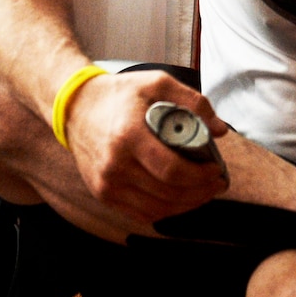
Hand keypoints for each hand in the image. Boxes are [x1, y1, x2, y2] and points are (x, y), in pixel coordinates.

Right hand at [66, 69, 229, 226]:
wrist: (76, 106)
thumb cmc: (119, 94)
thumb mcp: (157, 83)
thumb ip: (192, 101)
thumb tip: (219, 130)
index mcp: (129, 136)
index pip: (172, 169)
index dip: (200, 176)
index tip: (216, 169)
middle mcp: (114, 165)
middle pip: (168, 193)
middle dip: (201, 192)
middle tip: (218, 183)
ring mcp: (106, 184)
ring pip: (157, 208)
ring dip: (187, 204)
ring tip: (204, 192)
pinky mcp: (103, 194)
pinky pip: (141, 213)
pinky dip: (166, 211)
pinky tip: (181, 200)